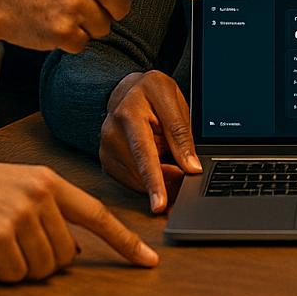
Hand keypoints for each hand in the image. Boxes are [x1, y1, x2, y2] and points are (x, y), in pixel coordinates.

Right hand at [0, 162, 157, 281]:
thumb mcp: (14, 190)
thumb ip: (47, 211)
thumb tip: (75, 250)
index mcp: (46, 181)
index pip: (96, 214)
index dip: (124, 240)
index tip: (148, 259)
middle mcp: (38, 195)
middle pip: (67, 253)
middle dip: (43, 259)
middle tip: (13, 245)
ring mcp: (20, 215)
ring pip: (43, 267)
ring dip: (19, 266)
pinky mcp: (0, 236)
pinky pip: (15, 275)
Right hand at [99, 70, 202, 212]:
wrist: (129, 90)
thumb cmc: (153, 93)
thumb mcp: (173, 101)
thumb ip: (181, 134)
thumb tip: (191, 167)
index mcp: (129, 112)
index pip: (144, 153)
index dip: (153, 181)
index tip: (160, 205)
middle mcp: (111, 132)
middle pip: (142, 172)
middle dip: (167, 180)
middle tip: (184, 174)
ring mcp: (106, 149)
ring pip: (138, 181)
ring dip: (159, 179)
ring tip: (168, 157)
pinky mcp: (107, 162)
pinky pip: (133, 182)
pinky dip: (148, 179)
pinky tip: (156, 163)